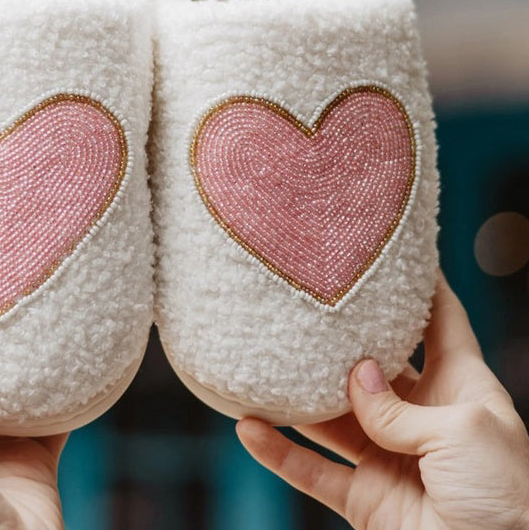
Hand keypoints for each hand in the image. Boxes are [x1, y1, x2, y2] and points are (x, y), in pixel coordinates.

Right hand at [237, 273, 528, 529]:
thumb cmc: (508, 501)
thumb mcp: (467, 432)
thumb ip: (403, 404)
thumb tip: (354, 377)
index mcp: (461, 391)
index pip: (441, 324)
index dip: (422, 287)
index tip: (392, 252)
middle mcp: (420, 417)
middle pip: (371, 366)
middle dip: (341, 340)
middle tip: (304, 304)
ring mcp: (387, 456)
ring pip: (330, 416)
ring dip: (296, 397)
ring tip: (262, 364)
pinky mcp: (364, 498)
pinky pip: (311, 470)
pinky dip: (279, 452)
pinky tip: (250, 428)